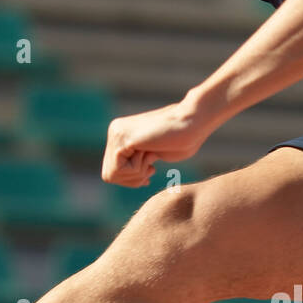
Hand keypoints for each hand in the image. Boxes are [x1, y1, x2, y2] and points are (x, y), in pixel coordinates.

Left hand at [100, 98, 214, 187]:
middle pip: (109, 175)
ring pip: (112, 174)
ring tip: (151, 159)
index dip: (131, 179)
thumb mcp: (153, 155)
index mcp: (121, 135)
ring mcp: (117, 133)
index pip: (112, 171)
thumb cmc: (182, 140)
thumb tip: (123, 176)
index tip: (150, 170)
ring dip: (136, 175)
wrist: (193, 122)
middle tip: (151, 167)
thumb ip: (137, 162)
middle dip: (132, 179)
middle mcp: (115, 131)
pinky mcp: (123, 138)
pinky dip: (137, 170)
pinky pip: (120, 170)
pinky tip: (150, 154)